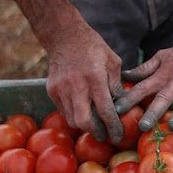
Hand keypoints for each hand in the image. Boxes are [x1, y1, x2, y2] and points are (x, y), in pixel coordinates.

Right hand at [45, 25, 125, 142]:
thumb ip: (117, 86)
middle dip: (96, 132)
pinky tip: (83, 111)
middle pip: (84, 122)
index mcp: (95, 78)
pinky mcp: (52, 90)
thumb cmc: (93, 48)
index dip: (113, 127)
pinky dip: (74, 115)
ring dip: (85, 125)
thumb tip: (121, 107)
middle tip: (105, 135)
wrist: (64, 36)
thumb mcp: (113, 62)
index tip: (118, 136)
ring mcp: (61, 89)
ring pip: (72, 120)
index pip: (105, 111)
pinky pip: (64, 111)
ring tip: (95, 124)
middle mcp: (76, 86)